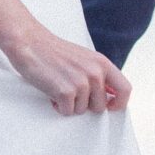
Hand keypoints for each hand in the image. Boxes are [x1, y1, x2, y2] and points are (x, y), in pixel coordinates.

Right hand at [3, 25, 131, 116]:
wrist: (29, 42)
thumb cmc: (54, 52)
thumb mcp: (84, 58)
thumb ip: (98, 74)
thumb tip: (110, 96)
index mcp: (102, 63)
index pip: (126, 89)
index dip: (119, 103)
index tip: (109, 106)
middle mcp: (95, 72)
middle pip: (101, 106)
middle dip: (85, 105)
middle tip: (71, 92)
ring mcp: (81, 82)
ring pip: (82, 111)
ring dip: (70, 104)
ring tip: (59, 87)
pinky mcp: (65, 92)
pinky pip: (67, 112)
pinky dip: (58, 106)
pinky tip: (52, 91)